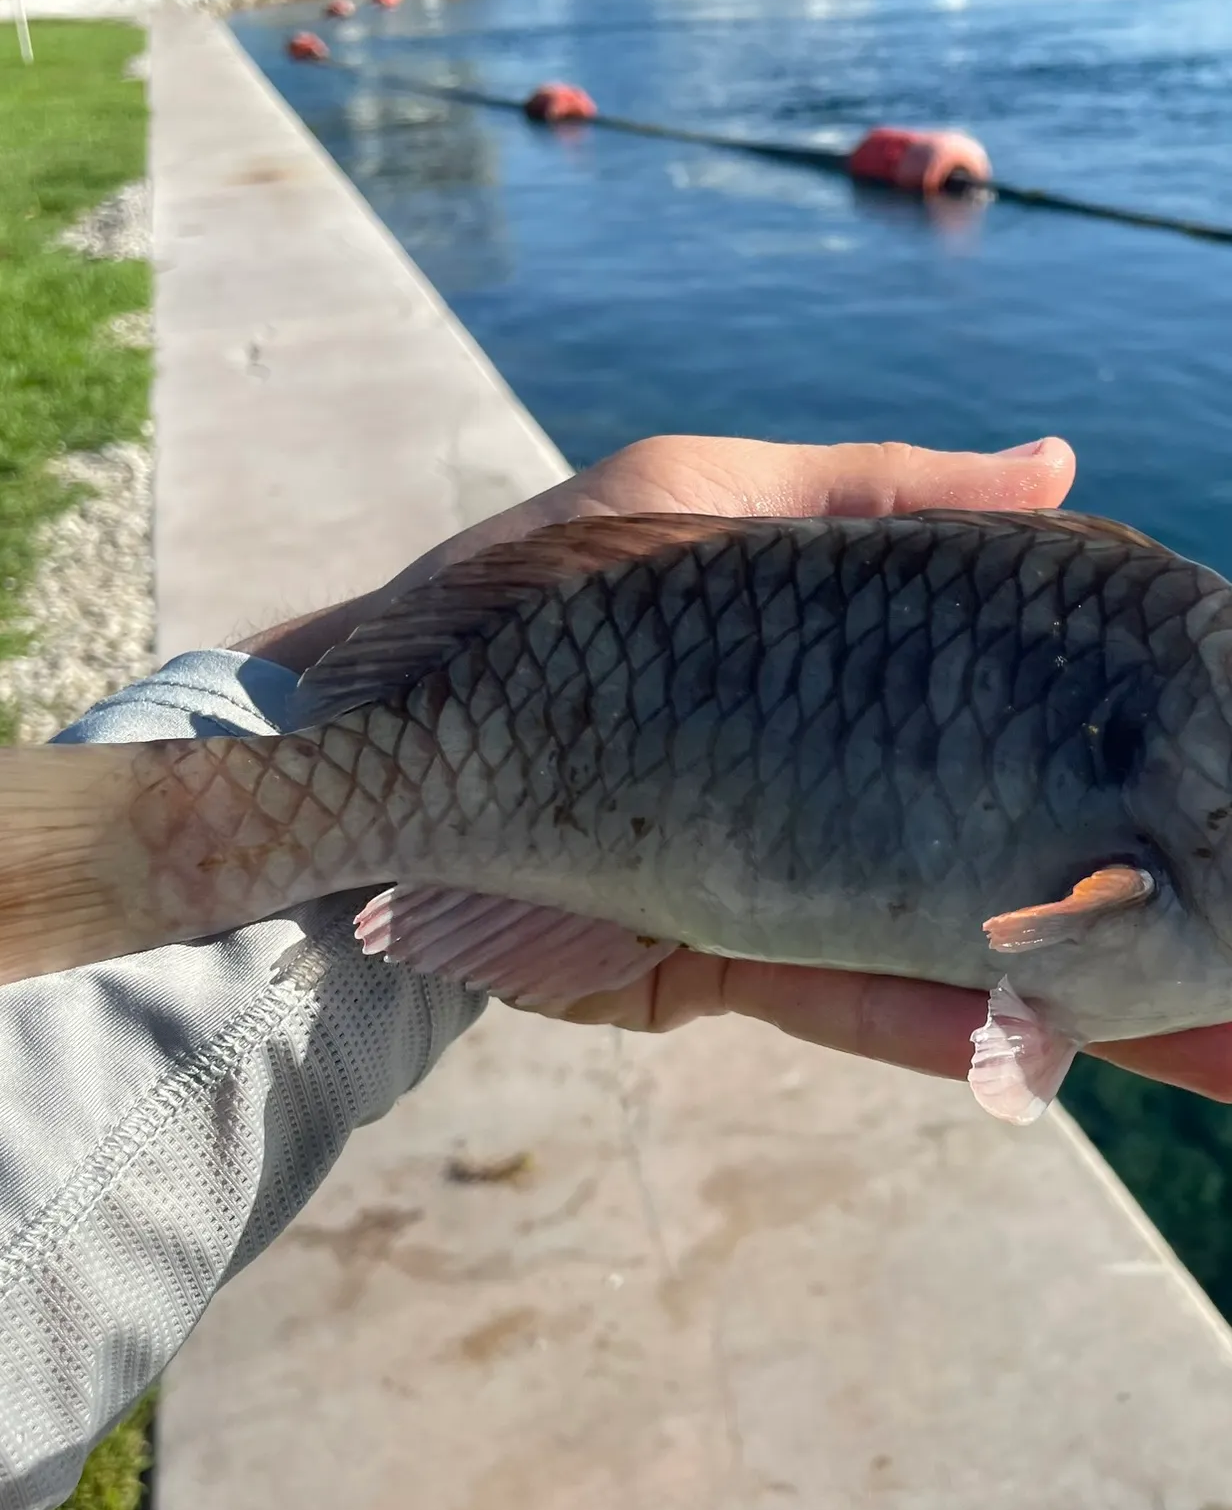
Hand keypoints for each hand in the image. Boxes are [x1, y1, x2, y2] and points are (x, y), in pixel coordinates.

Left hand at [247, 433, 1231, 1103]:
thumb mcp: (697, 504)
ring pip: (955, 942)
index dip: (1108, 734)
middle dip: (1120, 886)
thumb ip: (875, 495)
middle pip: (1006, 842)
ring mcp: (778, 875)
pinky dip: (941, 1026)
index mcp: (838, 672)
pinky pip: (850, 999)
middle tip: (1230, 917)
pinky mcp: (714, 959)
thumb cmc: (519, 596)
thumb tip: (1062, 467)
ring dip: (1068, 978)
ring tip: (1205, 1027)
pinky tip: (1034, 1042)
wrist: (364, 743)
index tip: (1207, 754)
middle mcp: (825, 779)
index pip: (1013, 705)